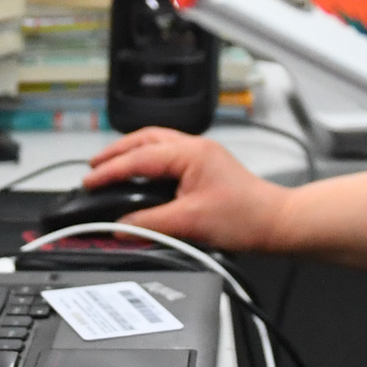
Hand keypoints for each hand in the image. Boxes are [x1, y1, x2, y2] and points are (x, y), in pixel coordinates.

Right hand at [83, 129, 293, 249]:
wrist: (276, 223)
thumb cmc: (246, 217)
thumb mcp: (190, 223)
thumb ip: (149, 224)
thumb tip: (121, 226)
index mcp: (190, 153)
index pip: (138, 158)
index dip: (110, 170)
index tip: (89, 181)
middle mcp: (195, 148)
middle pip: (144, 139)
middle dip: (116, 152)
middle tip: (94, 165)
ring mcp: (201, 156)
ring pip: (157, 144)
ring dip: (131, 153)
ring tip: (111, 166)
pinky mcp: (205, 167)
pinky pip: (168, 155)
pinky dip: (147, 161)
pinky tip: (141, 174)